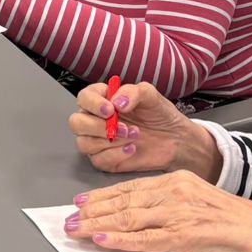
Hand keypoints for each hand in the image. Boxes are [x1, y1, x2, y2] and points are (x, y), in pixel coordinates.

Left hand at [65, 171, 251, 251]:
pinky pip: (144, 240)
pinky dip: (120, 241)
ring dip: (97, 226)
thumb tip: (142, 217)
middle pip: (123, 202)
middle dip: (92, 211)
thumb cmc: (239, 223)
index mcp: (178, 181)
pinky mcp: (184, 236)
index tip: (82, 203)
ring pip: (127, 219)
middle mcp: (174, 193)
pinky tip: (101, 241)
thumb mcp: (200, 203)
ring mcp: (178, 214)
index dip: (103, 197)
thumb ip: (171, 205)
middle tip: (68, 218)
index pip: (131, 188)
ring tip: (75, 230)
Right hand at [67, 80, 220, 177]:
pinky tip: (132, 149)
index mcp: (102, 100)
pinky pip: (98, 160)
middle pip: (76, 123)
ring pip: (84, 143)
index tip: (110, 109)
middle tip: (123, 127)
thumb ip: (132, 92)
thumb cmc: (160, 115)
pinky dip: (115, 155)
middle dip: (97, 126)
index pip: (83, 98)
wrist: (175, 139)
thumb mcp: (150, 95)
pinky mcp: (105, 159)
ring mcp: (98, 141)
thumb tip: (117, 102)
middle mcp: (95, 120)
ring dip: (110, 141)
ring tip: (134, 136)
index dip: (93, 104)